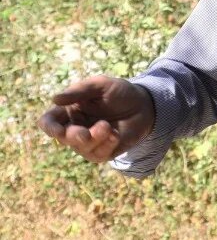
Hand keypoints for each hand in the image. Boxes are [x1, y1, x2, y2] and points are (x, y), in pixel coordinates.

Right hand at [37, 75, 154, 163]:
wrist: (144, 105)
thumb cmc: (119, 93)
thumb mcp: (101, 85)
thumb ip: (79, 91)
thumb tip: (55, 99)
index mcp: (68, 111)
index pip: (49, 122)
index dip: (49, 127)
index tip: (56, 130)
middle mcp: (74, 128)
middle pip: (63, 138)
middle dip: (73, 136)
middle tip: (84, 133)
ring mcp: (88, 142)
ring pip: (82, 147)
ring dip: (94, 138)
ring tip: (107, 126)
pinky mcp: (103, 152)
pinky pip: (98, 154)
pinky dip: (107, 144)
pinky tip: (116, 135)